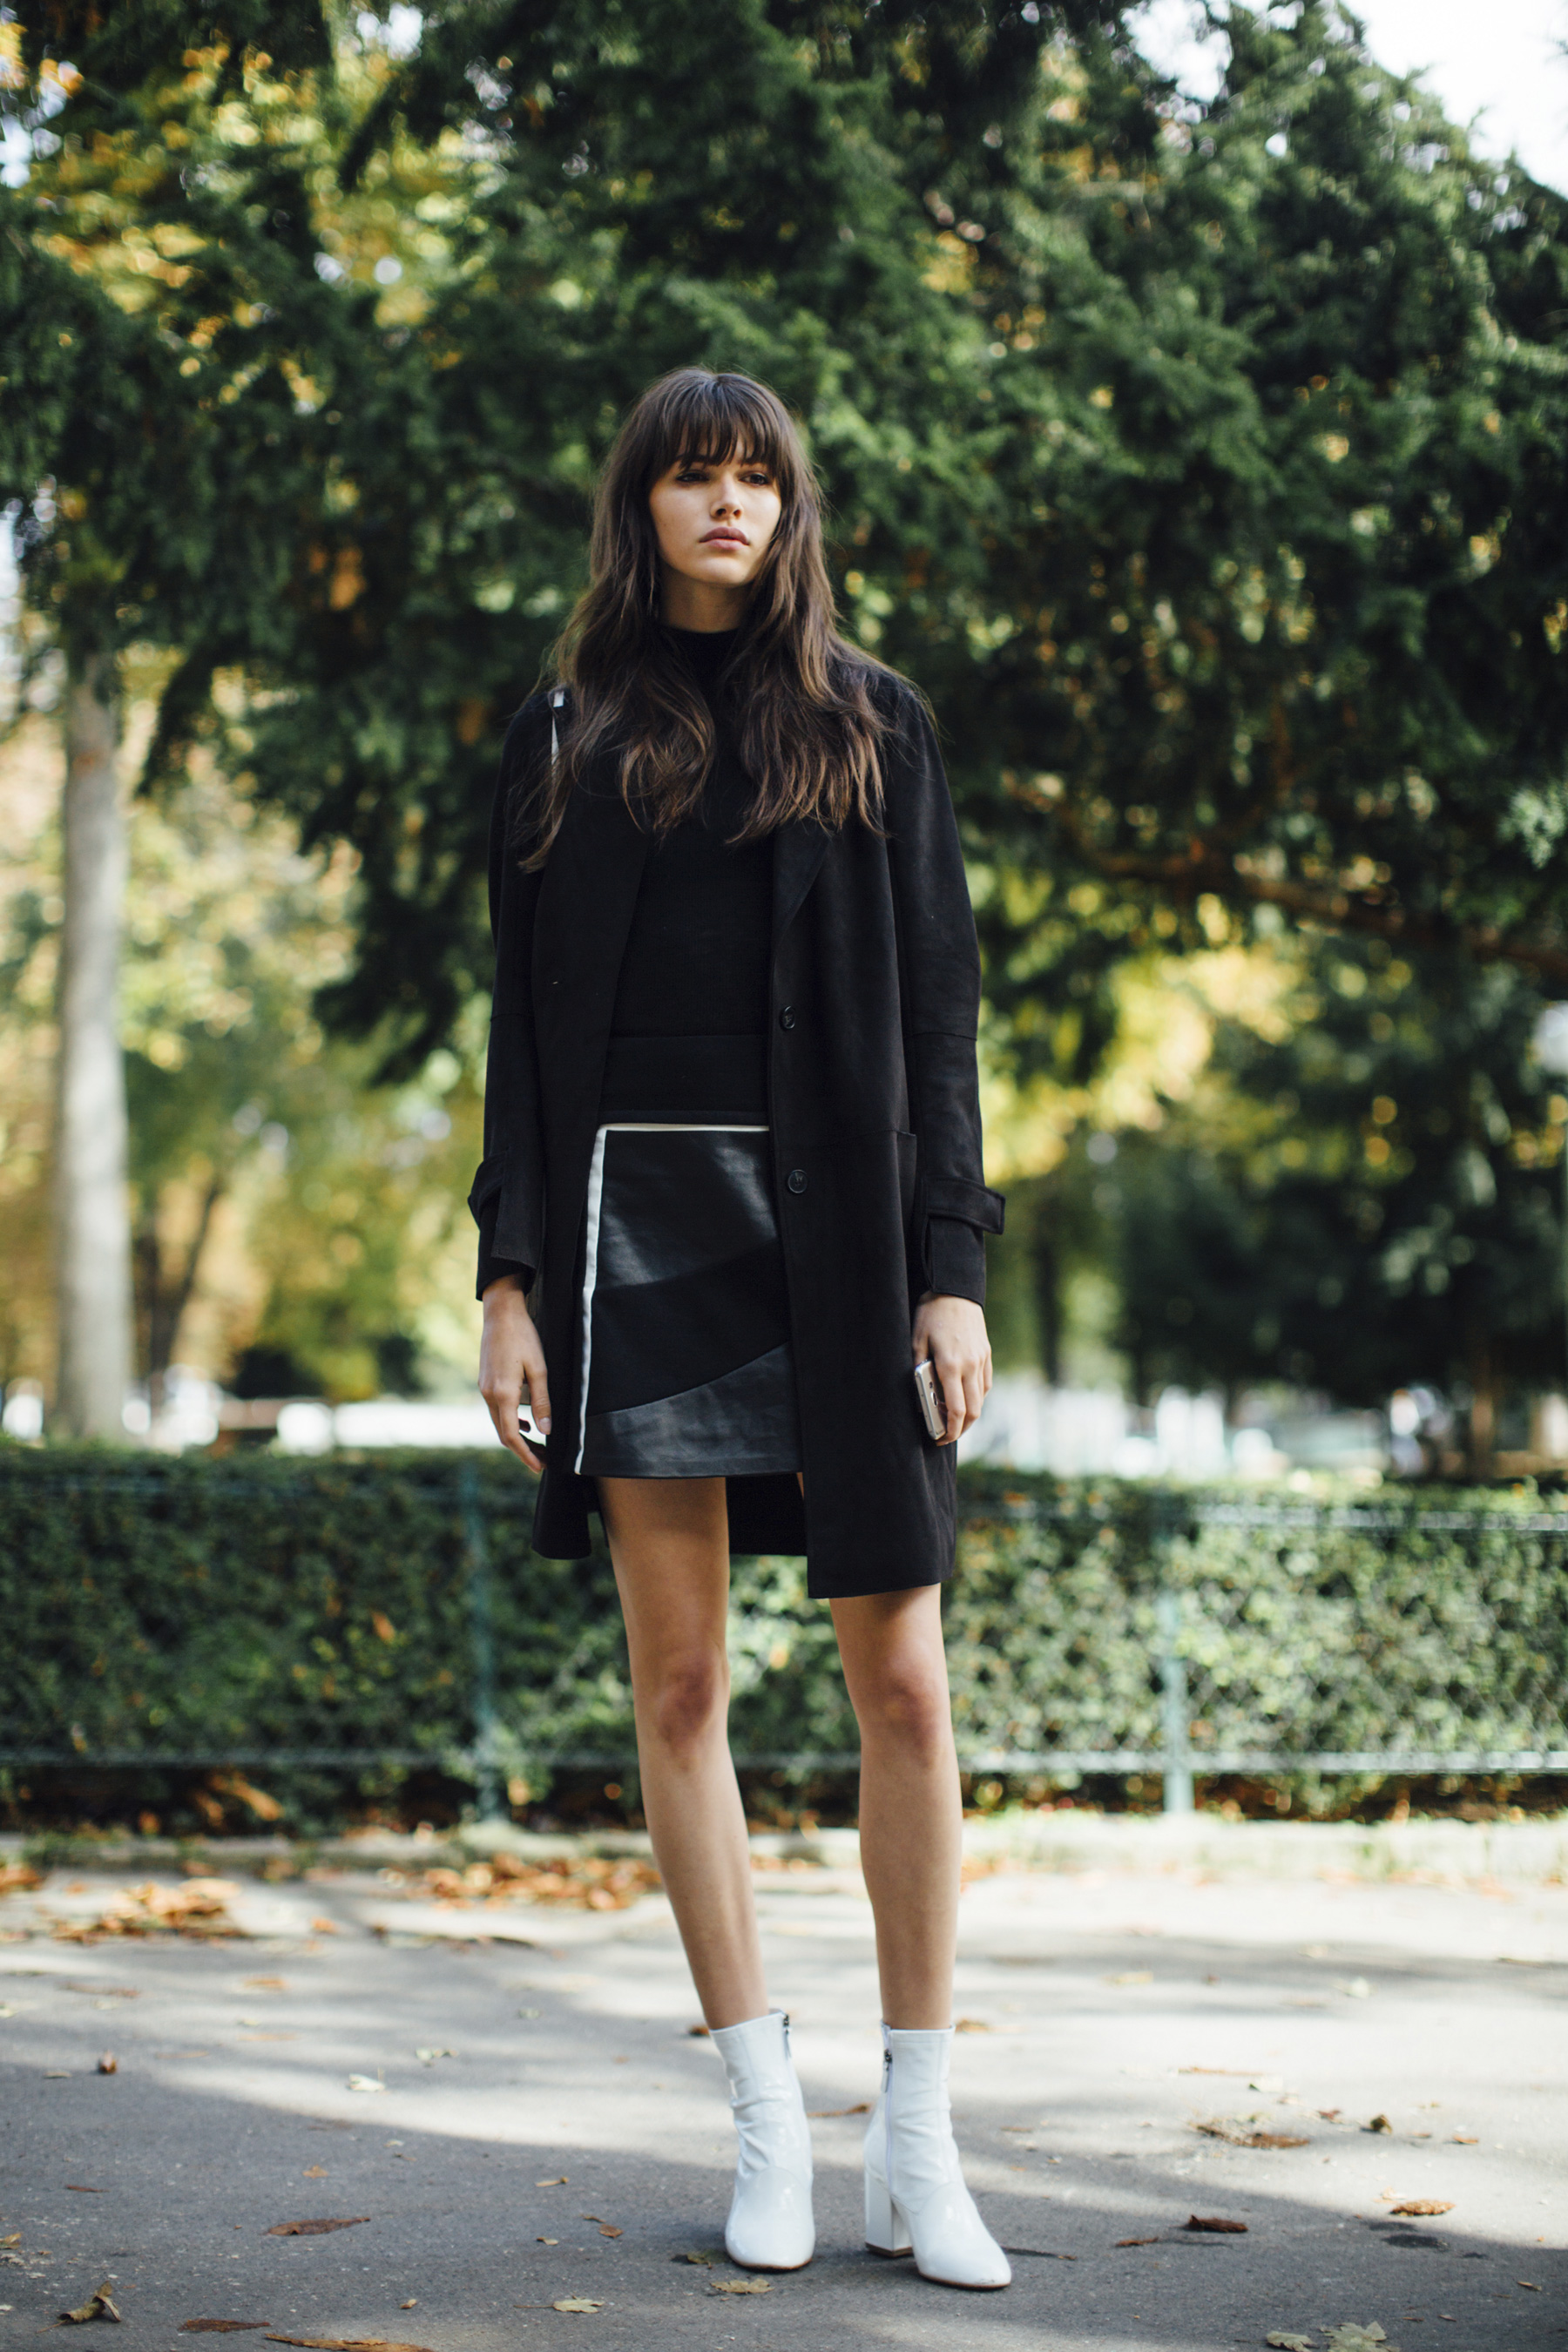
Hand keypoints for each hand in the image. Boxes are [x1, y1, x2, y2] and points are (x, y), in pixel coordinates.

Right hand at [479, 1275, 551, 1469]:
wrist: (501, 1313)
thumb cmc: (523, 1337)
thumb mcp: (539, 1369)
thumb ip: (542, 1402)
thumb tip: (546, 1432)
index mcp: (503, 1394)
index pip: (512, 1436)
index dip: (526, 1454)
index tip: (540, 1466)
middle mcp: (489, 1395)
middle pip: (503, 1433)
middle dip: (523, 1450)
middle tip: (543, 1461)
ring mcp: (484, 1388)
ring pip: (499, 1423)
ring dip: (517, 1436)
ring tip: (538, 1445)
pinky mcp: (485, 1382)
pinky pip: (497, 1410)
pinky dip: (510, 1421)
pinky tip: (526, 1422)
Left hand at [911, 1292, 991, 1446]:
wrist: (955, 1291)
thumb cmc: (931, 1315)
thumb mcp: (916, 1342)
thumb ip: (919, 1371)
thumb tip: (920, 1398)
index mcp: (950, 1366)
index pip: (956, 1411)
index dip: (950, 1431)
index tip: (939, 1438)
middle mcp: (970, 1366)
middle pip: (973, 1412)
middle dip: (961, 1429)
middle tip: (947, 1434)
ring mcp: (981, 1360)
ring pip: (981, 1399)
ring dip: (970, 1415)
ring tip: (955, 1419)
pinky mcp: (986, 1354)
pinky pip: (985, 1384)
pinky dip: (977, 1397)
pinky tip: (966, 1398)